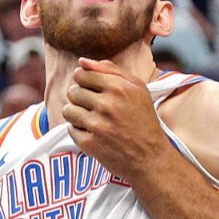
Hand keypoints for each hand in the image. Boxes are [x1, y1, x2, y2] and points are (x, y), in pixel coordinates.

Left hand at [62, 58, 168, 181]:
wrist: (150, 157)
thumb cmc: (143, 120)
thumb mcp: (137, 89)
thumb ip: (111, 70)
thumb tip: (82, 61)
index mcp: (119, 88)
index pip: (81, 74)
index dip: (83, 82)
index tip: (92, 90)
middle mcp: (108, 105)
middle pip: (73, 91)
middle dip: (80, 98)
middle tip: (95, 108)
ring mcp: (98, 125)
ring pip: (68, 110)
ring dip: (76, 115)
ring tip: (92, 120)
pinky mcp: (90, 144)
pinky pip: (71, 129)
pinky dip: (80, 132)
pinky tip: (95, 134)